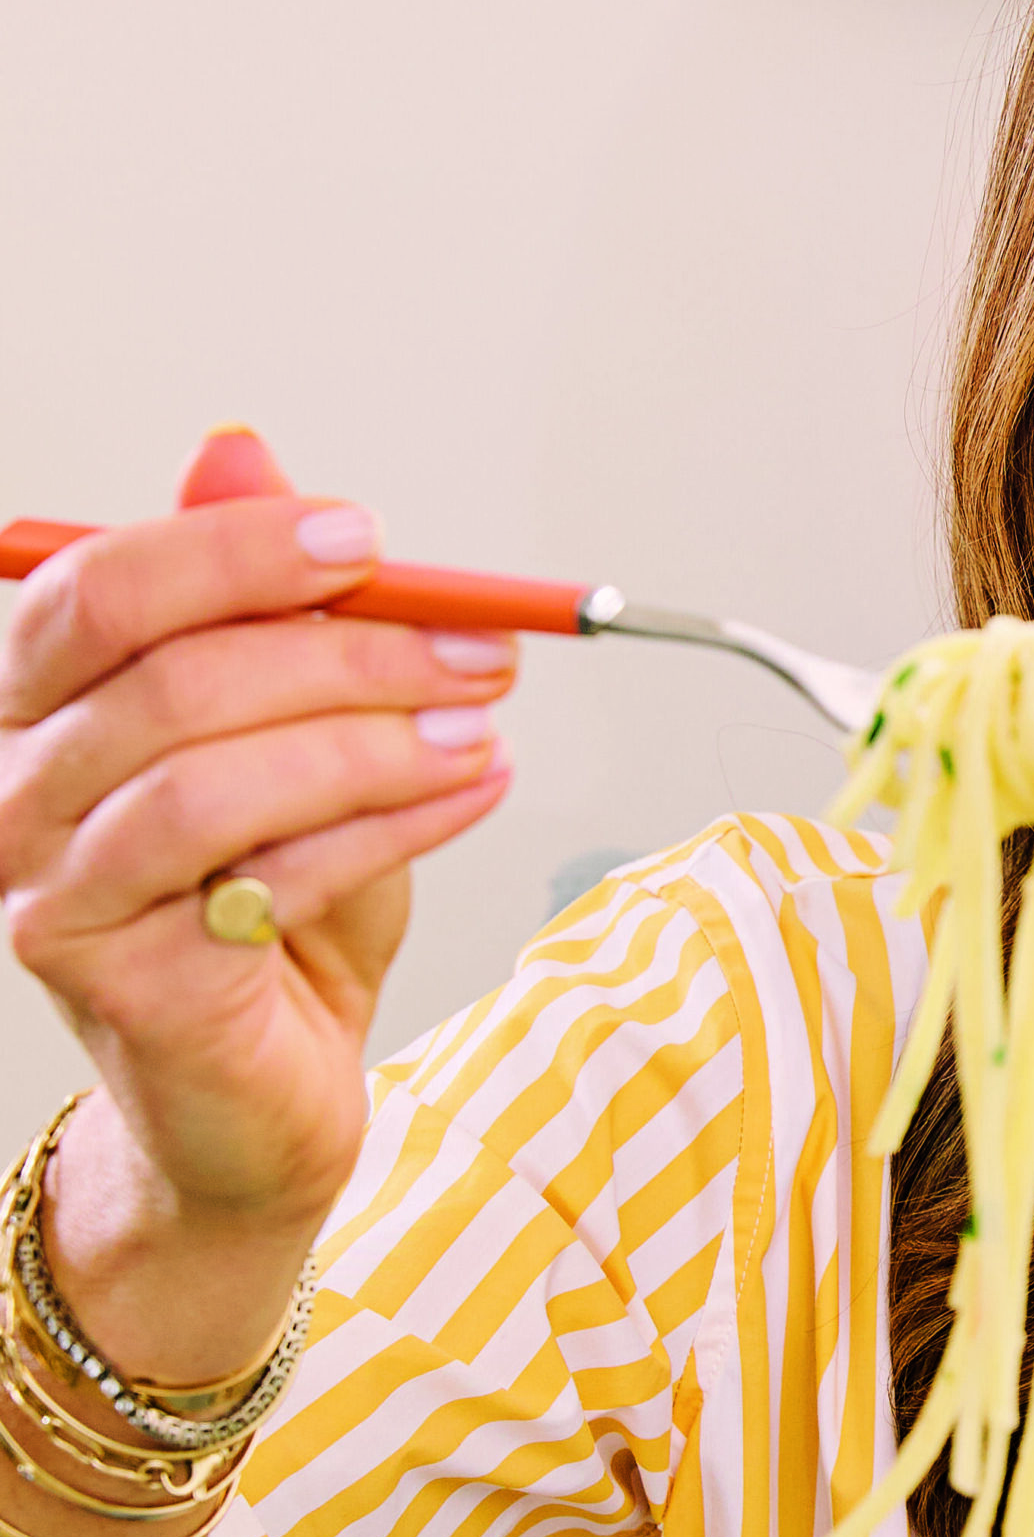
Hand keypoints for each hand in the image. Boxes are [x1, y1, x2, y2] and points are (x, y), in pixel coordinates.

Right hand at [0, 429, 514, 1369]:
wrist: (262, 1085)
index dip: (235, 551)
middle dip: (348, 650)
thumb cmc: (269, 897)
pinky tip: (475, 789)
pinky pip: (264, 875)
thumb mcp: (284, 729)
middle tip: (481, 650)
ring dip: (374, 740)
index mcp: (40, 702)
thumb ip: (260, 606)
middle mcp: (13, 786)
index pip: (99, 588)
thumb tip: (240, 451)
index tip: (371, 541)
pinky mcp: (120, 978)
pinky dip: (392, 822)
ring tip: (484, 729)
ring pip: (213, 780)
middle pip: (169, 678)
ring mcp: (50, 889)